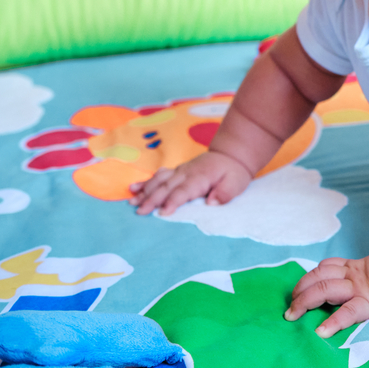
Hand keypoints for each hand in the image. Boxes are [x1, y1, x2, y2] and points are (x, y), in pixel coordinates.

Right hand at [129, 151, 252, 215]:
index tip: (163, 213)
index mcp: (200, 177)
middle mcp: (186, 173)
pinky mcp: (176, 171)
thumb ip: (225, 192)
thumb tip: (212, 203)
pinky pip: (158, 175)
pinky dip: (145, 182)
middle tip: (140, 212)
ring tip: (132, 202)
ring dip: (145, 191)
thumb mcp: (236, 182)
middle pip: (166, 187)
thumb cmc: (234, 172)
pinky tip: (133, 188)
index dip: (173, 201)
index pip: (184, 191)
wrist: (230, 154)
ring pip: (159, 180)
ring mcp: (179, 171)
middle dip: (152, 199)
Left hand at [285, 252, 368, 336]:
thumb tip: (351, 282)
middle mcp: (353, 277)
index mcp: (355, 268)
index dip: (309, 278)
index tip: (298, 291)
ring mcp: (359, 289)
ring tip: (294, 315)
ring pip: (325, 288)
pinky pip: (347, 312)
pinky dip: (333, 322)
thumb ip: (368, 273)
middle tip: (290, 307)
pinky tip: (321, 332)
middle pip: (318, 277)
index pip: (325, 267)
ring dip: (305, 301)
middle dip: (300, 291)